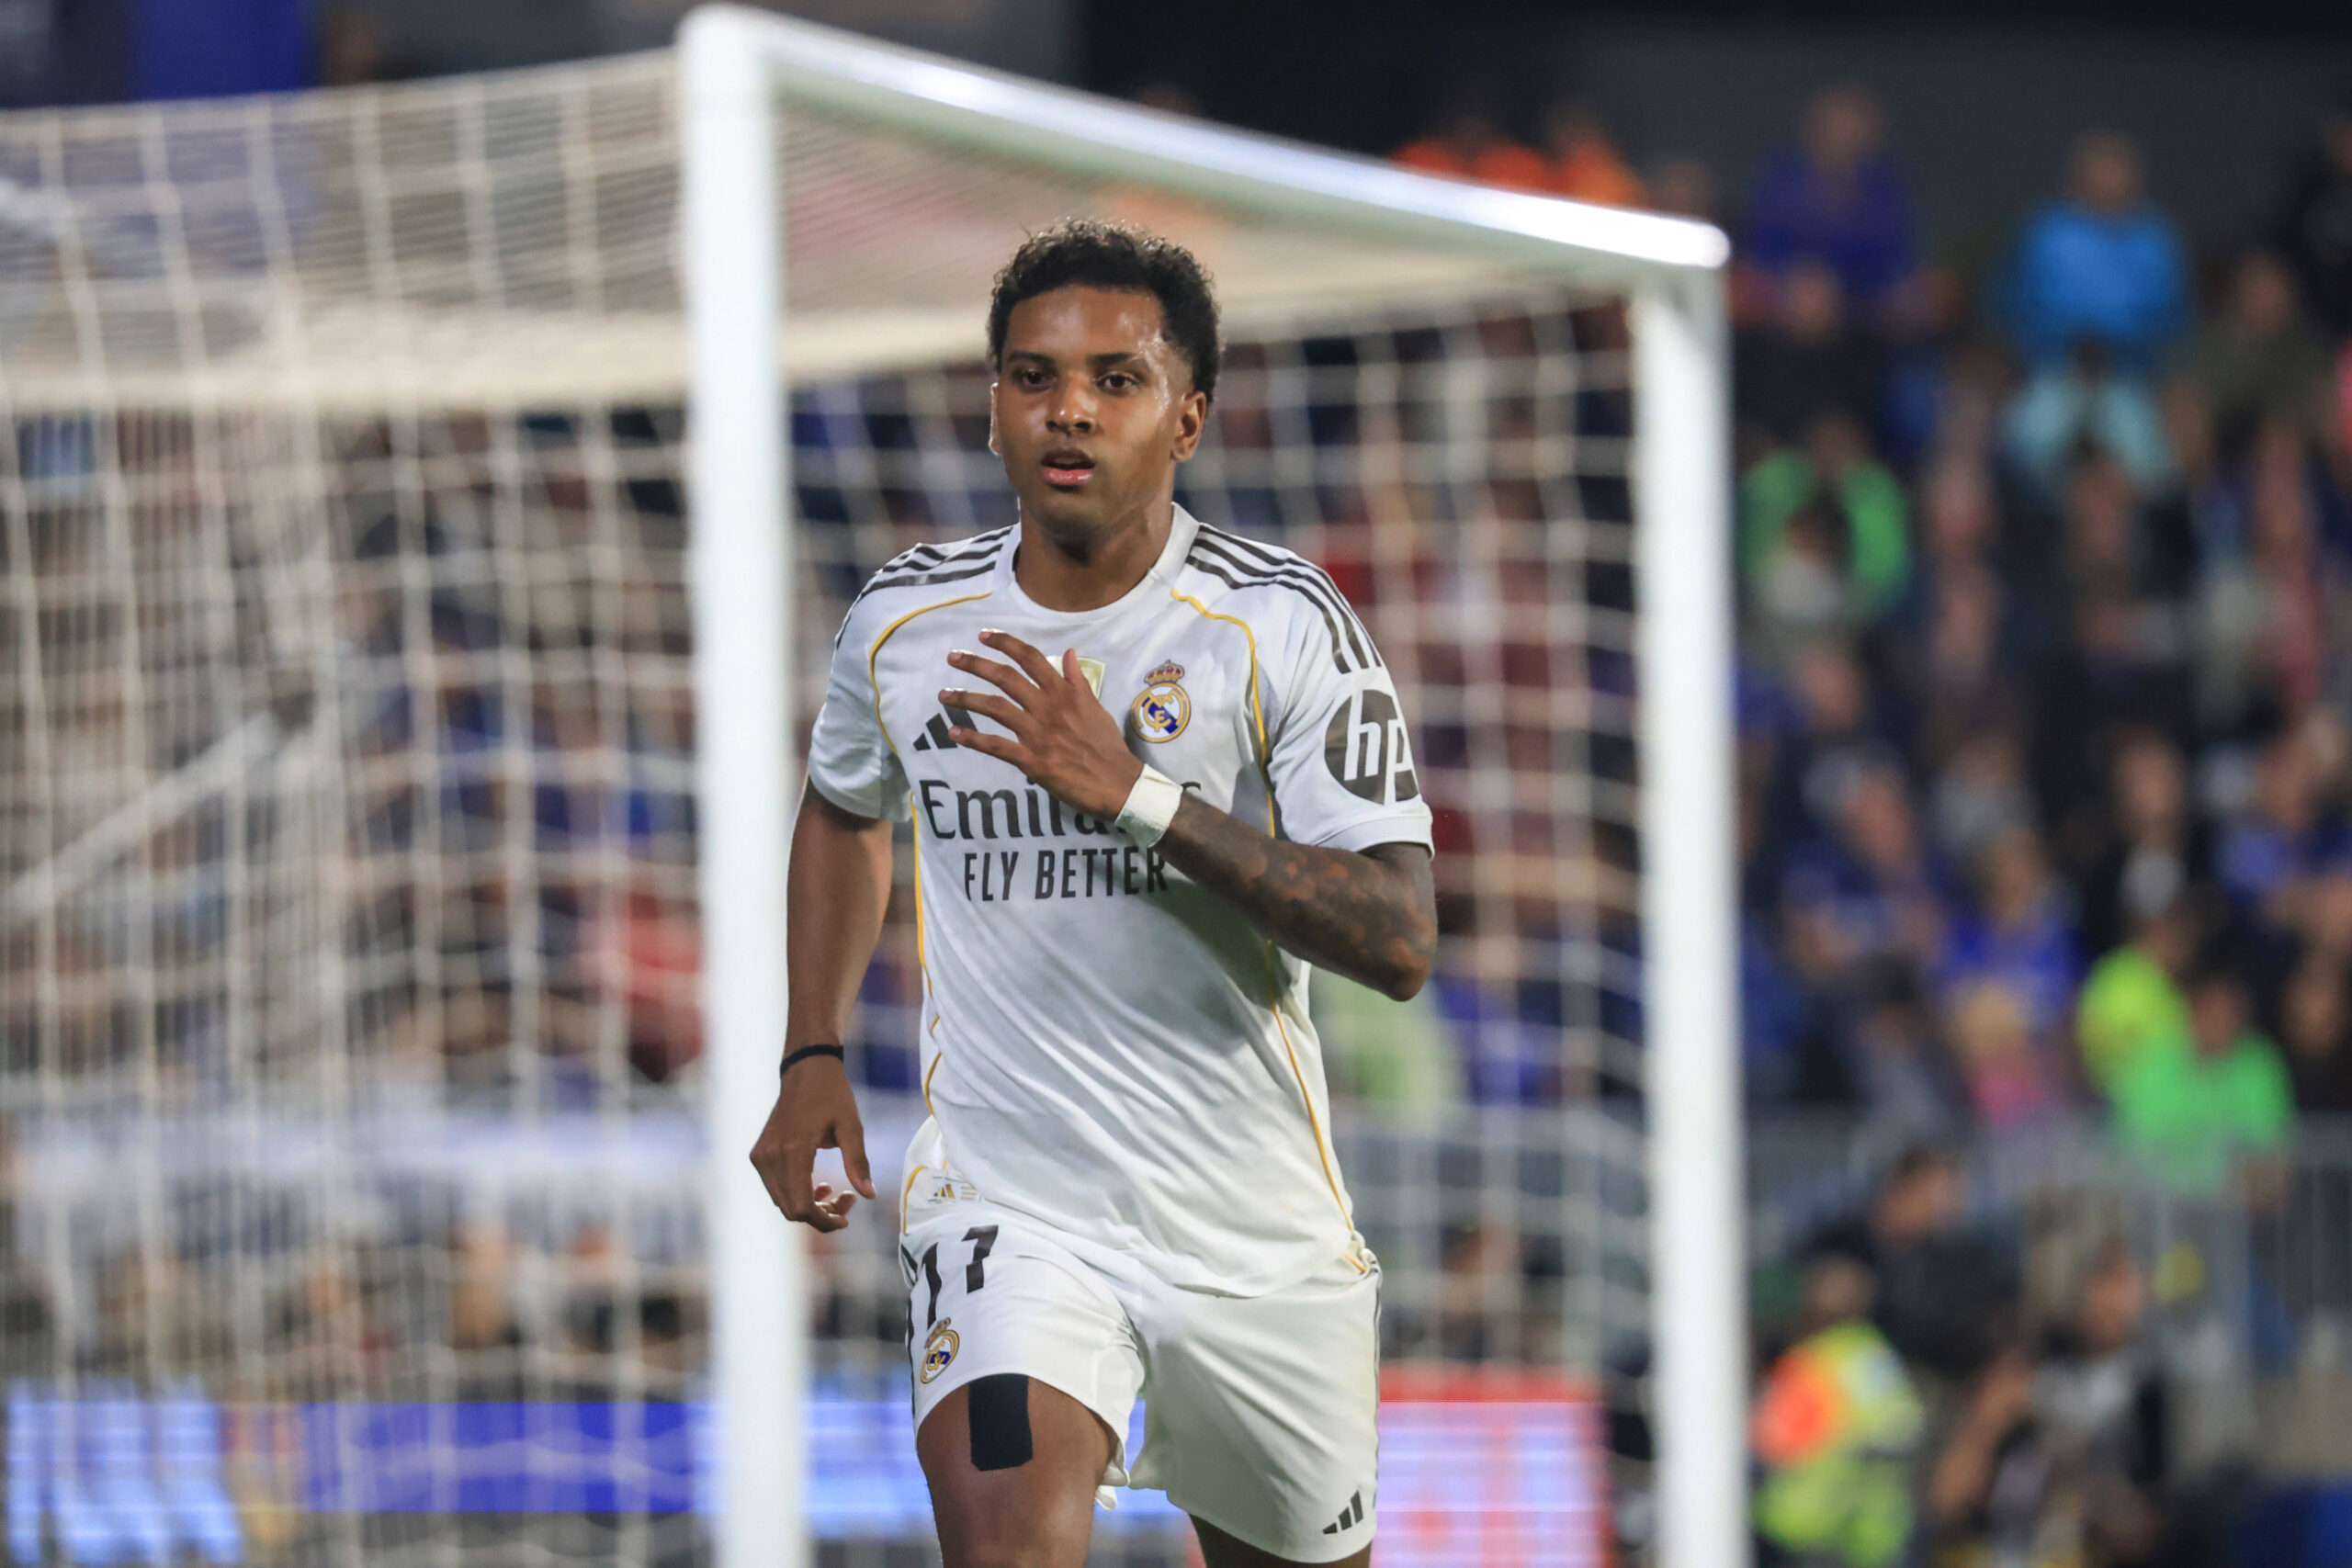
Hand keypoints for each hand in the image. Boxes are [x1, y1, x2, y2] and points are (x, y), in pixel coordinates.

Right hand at [748, 1055, 874, 1232]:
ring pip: (782, 1202)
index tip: (847, 1218)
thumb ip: (858, 1163)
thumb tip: (869, 1195)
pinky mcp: (758, 1154)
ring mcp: (761, 1156)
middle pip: (791, 1209)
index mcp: (793, 1150)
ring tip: (834, 1191)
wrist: (805, 1069)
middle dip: (820, 1216)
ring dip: (808, 1206)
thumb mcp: (851, 1127)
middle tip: (847, 1201)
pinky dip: (796, 1194)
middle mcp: (770, 1156)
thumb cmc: (832, 1095)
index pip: (801, 1206)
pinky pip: (775, 1188)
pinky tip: (818, 1184)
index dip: (824, 1221)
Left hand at [942, 630, 1142, 818]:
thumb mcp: (1096, 707)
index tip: (984, 635)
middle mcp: (1047, 707)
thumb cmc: (1107, 745)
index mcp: (1064, 693)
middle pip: (1005, 677)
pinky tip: (955, 733)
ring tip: (944, 695)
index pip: (1030, 658)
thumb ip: (1078, 680)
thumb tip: (1068, 653)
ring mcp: (1037, 733)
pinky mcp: (1031, 760)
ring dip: (966, 699)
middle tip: (953, 657)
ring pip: (995, 708)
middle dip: (976, 664)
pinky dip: (973, 739)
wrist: (1116, 782)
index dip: (1005, 643)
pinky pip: (996, 746)